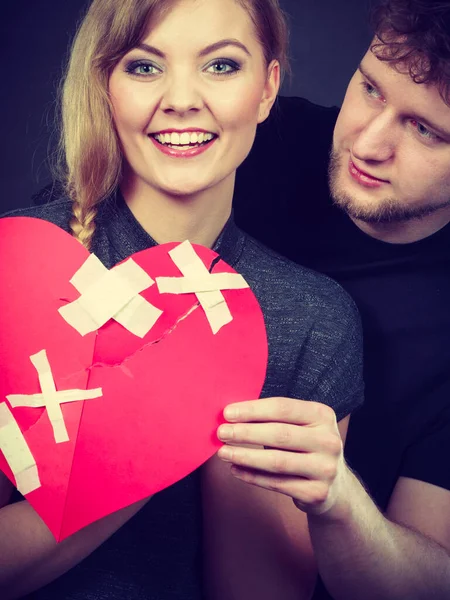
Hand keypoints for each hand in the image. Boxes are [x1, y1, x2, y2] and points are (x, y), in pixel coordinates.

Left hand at [217, 397, 349, 516]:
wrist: (335, 486)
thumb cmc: (305, 447)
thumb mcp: (300, 425)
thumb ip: (273, 418)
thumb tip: (231, 416)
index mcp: (323, 415)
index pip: (283, 408)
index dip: (252, 410)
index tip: (227, 413)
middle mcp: (329, 441)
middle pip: (280, 434)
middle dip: (245, 433)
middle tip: (221, 433)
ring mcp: (326, 469)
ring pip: (277, 461)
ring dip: (245, 456)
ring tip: (223, 452)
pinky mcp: (317, 493)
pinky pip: (277, 484)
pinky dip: (252, 476)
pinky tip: (236, 469)